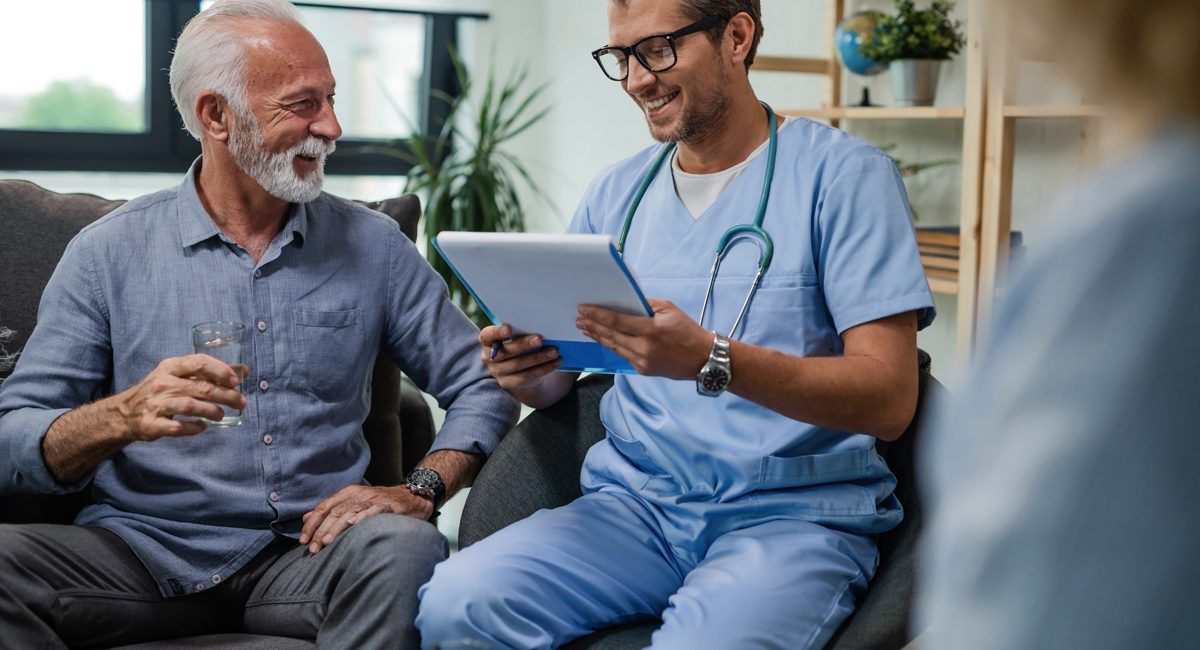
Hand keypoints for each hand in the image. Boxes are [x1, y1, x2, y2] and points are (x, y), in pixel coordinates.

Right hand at [116, 354, 245, 441]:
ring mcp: (156, 404)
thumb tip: (243, 371)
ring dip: (212, 411)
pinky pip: (178, 427)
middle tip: (241, 402)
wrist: (125, 413)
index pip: (199, 362)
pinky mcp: (152, 424)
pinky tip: (202, 427)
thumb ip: (207, 373)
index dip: (221, 371)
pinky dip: (194, 428)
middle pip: (201, 387)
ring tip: (221, 415)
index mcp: (170, 367)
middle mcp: (162, 383)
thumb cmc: (159, 391)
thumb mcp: (177, 375)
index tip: (236, 381)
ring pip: (191, 406)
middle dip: (226, 395)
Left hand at [300, 484, 432, 553]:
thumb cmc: (381, 504)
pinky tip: (352, 525)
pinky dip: (361, 517)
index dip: (312, 523)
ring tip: (326, 542)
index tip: (303, 540)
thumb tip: (306, 517)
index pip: (324, 507)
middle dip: (321, 531)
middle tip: (313, 548)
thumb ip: (330, 510)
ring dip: (336, 528)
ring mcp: (372, 499)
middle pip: (334, 512)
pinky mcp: (387, 506)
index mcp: (348, 493)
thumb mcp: (353, 504)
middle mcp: (358, 494)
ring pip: (349, 512)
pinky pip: (372, 511)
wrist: (412, 497)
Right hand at [479, 324, 560, 392]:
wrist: (519, 366)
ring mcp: (497, 372)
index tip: (509, 328)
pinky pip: (526, 377)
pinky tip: (555, 362)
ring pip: (518, 365)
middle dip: (524, 345)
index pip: (487, 335)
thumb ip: (521, 331)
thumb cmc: (518, 343)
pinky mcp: (508, 383)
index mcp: (487, 341)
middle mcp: (488, 358)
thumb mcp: (516, 335)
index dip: (497, 332)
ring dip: (538, 358)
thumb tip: (540, 324)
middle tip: (540, 339)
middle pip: (505, 352)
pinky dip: (543, 369)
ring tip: (554, 351)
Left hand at [576, 299, 712, 378]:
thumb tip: (625, 301)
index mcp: (651, 329)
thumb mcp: (669, 309)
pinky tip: (604, 339)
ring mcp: (642, 362)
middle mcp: (644, 348)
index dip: (598, 315)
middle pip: (611, 335)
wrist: (704, 359)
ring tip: (585, 329)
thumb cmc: (688, 330)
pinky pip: (624, 355)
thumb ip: (646, 304)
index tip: (584, 309)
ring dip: (599, 337)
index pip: (617, 320)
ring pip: (614, 347)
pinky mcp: (643, 370)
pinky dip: (612, 346)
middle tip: (578, 319)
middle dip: (593, 326)